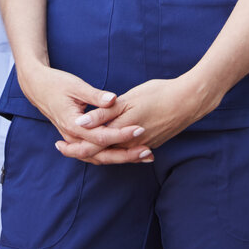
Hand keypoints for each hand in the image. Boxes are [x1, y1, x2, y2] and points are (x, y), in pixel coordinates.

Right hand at [15, 65, 139, 153]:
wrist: (37, 87)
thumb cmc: (57, 84)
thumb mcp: (76, 86)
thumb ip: (95, 95)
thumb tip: (114, 99)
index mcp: (72, 124)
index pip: (101, 136)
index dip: (122, 134)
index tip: (140, 129)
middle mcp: (73, 137)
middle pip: (102, 155)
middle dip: (126, 155)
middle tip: (148, 152)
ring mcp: (74, 141)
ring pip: (99, 158)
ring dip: (121, 158)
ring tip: (144, 156)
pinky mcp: (77, 139)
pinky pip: (95, 153)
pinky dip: (112, 155)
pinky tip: (129, 153)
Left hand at [55, 77, 219, 163]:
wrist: (190, 101)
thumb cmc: (159, 94)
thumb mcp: (128, 100)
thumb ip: (103, 113)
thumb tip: (80, 121)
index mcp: (121, 133)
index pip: (91, 146)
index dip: (74, 146)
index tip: (58, 144)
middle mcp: (130, 145)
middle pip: (100, 154)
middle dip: (80, 152)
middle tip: (62, 147)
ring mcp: (142, 146)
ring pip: (113, 154)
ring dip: (96, 152)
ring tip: (80, 146)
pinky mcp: (151, 143)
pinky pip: (126, 152)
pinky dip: (113, 150)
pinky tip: (108, 146)